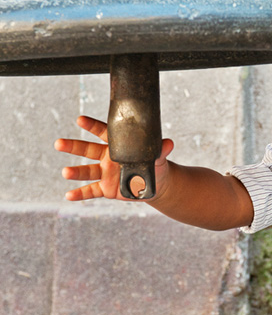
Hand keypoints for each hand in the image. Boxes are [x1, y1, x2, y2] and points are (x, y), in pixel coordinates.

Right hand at [54, 115, 173, 201]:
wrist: (156, 184)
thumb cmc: (156, 164)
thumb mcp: (159, 156)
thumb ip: (160, 149)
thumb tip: (168, 143)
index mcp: (118, 145)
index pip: (103, 133)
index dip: (91, 126)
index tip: (80, 119)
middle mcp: (107, 157)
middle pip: (87, 150)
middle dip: (73, 146)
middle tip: (59, 143)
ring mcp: (104, 173)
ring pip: (86, 171)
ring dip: (75, 172)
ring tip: (65, 172)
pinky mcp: (105, 188)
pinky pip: (90, 191)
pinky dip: (80, 194)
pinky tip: (68, 195)